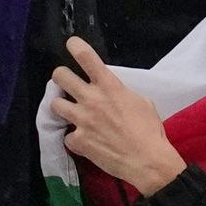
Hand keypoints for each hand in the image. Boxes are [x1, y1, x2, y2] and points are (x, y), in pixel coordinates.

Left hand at [42, 39, 186, 195]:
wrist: (147, 161)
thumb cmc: (150, 130)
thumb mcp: (142, 102)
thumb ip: (122, 93)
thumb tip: (114, 94)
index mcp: (110, 86)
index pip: (87, 58)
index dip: (76, 46)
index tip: (71, 43)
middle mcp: (92, 99)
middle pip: (61, 76)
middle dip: (60, 76)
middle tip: (64, 82)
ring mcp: (82, 120)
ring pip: (55, 104)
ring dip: (61, 107)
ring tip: (69, 112)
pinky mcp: (78, 140)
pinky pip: (67, 136)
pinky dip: (75, 138)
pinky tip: (84, 142)